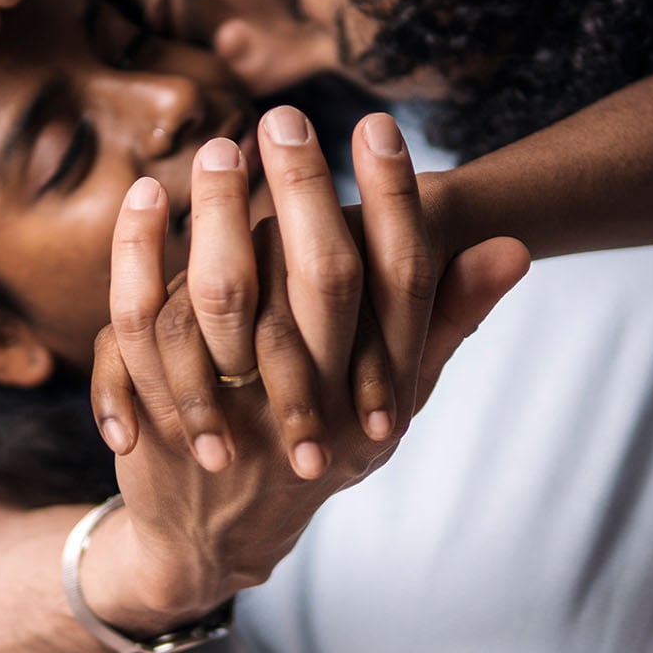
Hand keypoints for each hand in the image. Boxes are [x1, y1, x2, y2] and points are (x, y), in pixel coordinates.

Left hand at [82, 132, 525, 628]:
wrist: (217, 538)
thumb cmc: (324, 443)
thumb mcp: (395, 395)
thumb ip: (445, 317)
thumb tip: (514, 245)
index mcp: (378, 390)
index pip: (401, 282)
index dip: (394, 200)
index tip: (377, 124)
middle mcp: (314, 402)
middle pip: (319, 280)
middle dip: (307, 189)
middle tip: (288, 114)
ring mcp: (235, 410)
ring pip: (223, 294)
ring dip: (222, 213)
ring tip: (223, 144)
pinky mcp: (160, 406)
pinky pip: (140, 320)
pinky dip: (139, 252)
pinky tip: (148, 191)